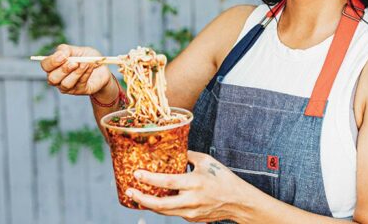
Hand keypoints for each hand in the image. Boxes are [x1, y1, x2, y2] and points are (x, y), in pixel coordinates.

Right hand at [40, 44, 111, 95]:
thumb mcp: (78, 50)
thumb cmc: (88, 58)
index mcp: (54, 66)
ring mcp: (67, 86)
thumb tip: (61, 54)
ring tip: (85, 64)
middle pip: (52, 78)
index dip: (52, 61)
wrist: (103, 68)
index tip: (63, 56)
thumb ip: (66, 50)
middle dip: (64, 70)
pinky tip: (90, 66)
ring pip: (65, 84)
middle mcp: (57, 78)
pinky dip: (85, 74)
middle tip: (75, 63)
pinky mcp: (79, 90)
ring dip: (76, 73)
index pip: (45, 65)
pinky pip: (79, 84)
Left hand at [126, 151, 252, 221]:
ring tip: (137, 196)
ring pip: (164, 211)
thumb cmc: (223, 178)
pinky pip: (174, 212)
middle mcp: (191, 200)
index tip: (136, 174)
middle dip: (142, 199)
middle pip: (160, 204)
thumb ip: (188, 156)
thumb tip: (173, 150)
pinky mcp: (192, 218)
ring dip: (149, 204)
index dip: (150, 179)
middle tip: (130, 191)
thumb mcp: (207, 161)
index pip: (167, 182)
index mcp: (195, 183)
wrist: (238, 201)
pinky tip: (157, 199)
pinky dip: (163, 206)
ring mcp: (191, 212)